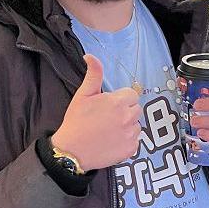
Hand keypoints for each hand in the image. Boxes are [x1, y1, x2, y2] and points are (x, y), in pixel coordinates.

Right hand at [51, 55, 141, 170]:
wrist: (72, 151)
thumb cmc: (76, 122)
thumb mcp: (83, 95)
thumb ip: (93, 74)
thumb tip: (91, 57)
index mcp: (118, 102)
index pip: (131, 94)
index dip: (120, 99)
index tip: (109, 106)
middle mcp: (127, 118)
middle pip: (136, 109)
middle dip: (125, 111)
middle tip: (108, 118)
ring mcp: (130, 135)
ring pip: (137, 124)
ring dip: (127, 125)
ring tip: (109, 130)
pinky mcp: (131, 149)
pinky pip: (136, 140)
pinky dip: (127, 140)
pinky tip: (112, 140)